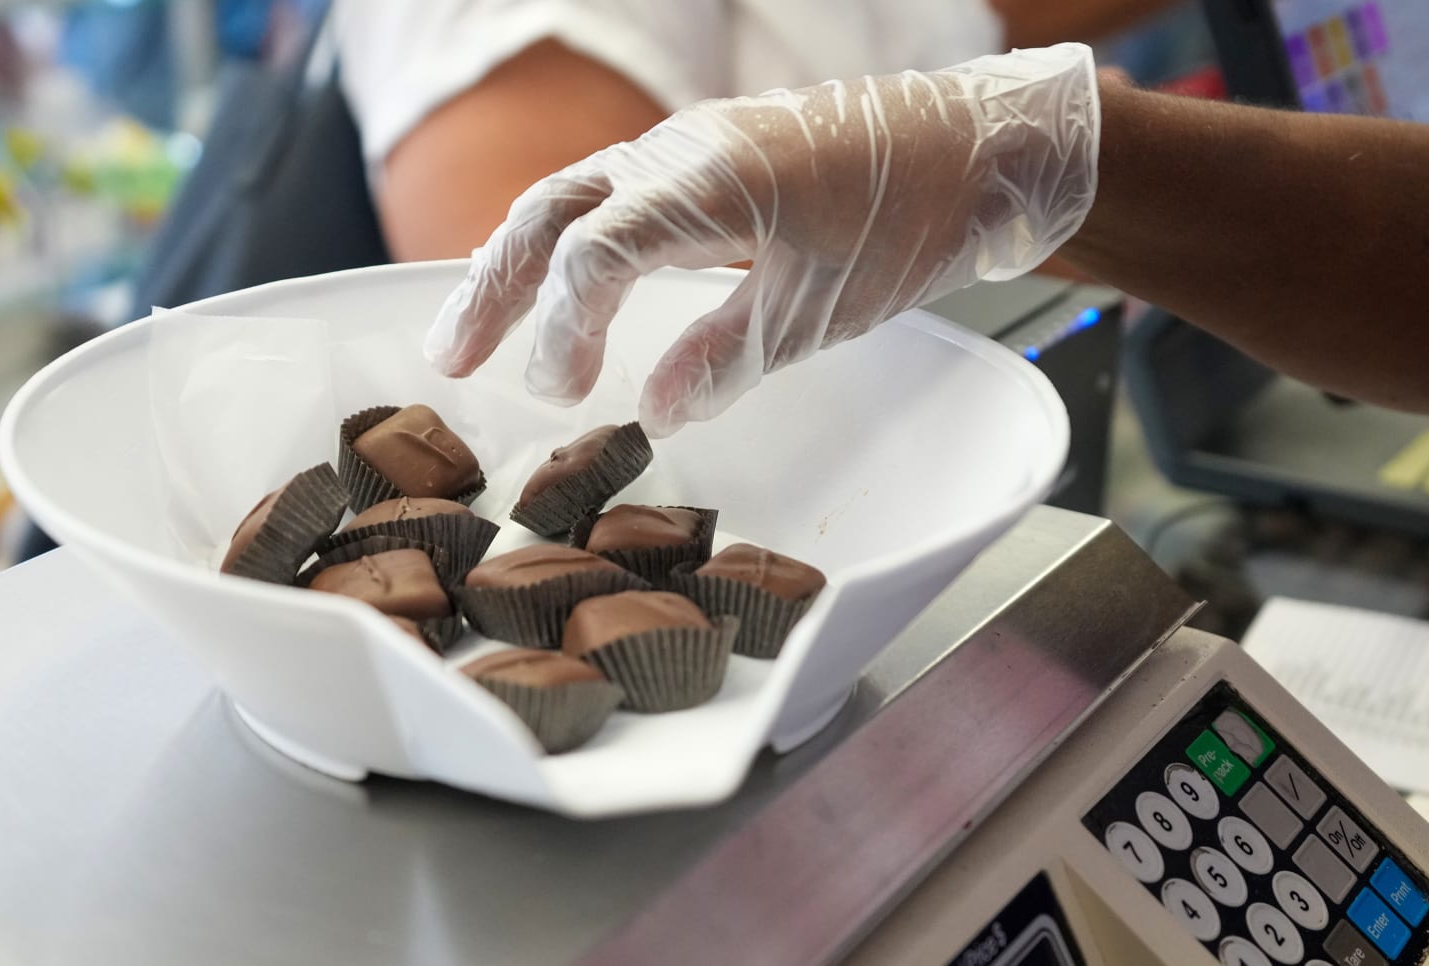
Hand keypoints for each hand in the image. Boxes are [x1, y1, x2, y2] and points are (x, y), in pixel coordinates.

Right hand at [425, 44, 1100, 435]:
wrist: (980, 148)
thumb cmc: (912, 220)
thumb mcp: (822, 307)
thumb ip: (726, 359)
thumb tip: (651, 412)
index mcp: (705, 181)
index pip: (589, 254)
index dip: (561, 328)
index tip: (565, 395)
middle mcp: (681, 150)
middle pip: (553, 210)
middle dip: (492, 285)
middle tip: (448, 357)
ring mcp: (693, 145)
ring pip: (577, 194)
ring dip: (520, 259)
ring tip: (474, 322)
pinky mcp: (712, 157)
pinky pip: (616, 192)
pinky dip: (572, 240)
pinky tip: (564, 280)